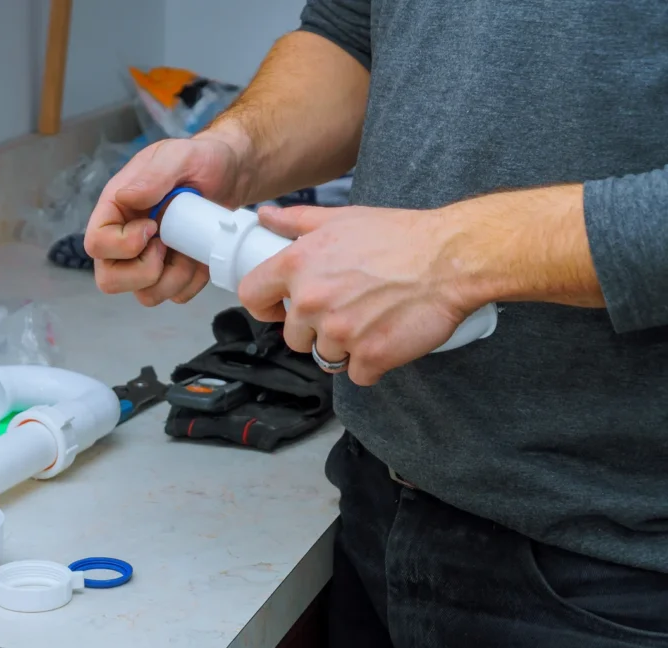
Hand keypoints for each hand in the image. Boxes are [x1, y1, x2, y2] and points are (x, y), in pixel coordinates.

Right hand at [83, 131, 248, 306]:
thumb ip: (154, 175)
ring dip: (174, 278)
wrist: (233, 174)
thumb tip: (125, 198)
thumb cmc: (201, 160)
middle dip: (144, 272)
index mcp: (116, 209)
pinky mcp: (174, 273)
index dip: (122, 244)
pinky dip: (193, 281)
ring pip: (146, 295)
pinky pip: (176, 295)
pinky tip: (201, 256)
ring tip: (190, 249)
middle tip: (167, 246)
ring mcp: (149, 260)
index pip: (96, 243)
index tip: (153, 226)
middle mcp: (125, 240)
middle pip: (110, 280)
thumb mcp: (179, 156)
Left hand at [237, 204, 475, 385]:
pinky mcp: (369, 356)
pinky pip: (357, 374)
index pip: (252, 297)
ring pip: (325, 357)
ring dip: (345, 347)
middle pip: (293, 337)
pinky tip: (387, 338)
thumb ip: (296, 222)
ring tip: (371, 320)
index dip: (267, 306)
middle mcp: (312, 301)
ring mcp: (340, 333)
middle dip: (315, 330)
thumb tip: (265, 216)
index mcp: (298, 266)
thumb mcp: (341, 218)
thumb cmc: (401, 237)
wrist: (451, 258)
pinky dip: (371, 364)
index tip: (282, 307)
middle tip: (347, 310)